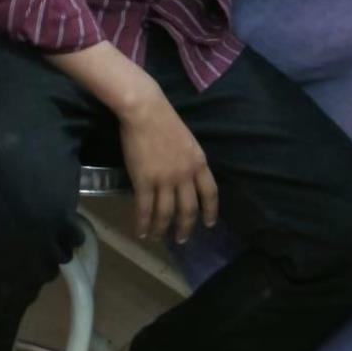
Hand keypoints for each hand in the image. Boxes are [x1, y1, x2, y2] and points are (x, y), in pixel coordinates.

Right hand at [119, 88, 218, 243]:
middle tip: (181, 240)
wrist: (145, 110)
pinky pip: (145, 209)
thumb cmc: (164, 119)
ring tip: (157, 238)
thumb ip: (189, 160)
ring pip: (166, 214)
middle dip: (185, 227)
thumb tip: (186, 177)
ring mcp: (165, 179)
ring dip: (162, 229)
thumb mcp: (187, 140)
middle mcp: (185, 175)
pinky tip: (141, 232)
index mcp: (199, 162)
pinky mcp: (145, 181)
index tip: (209, 224)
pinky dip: (143, 224)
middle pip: (189, 209)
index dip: (210, 211)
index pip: (210, 193)